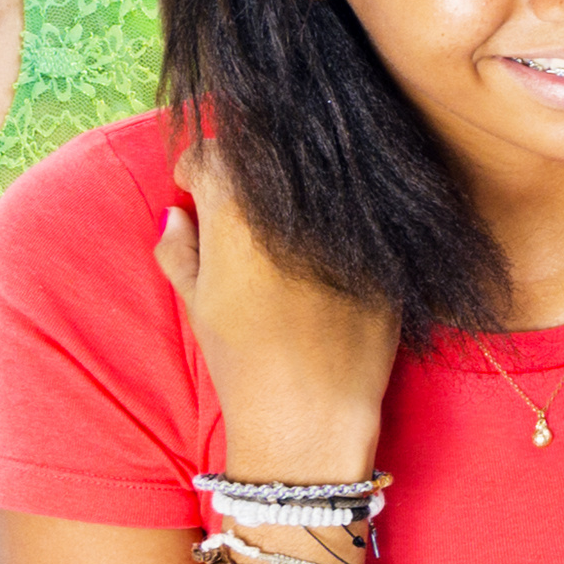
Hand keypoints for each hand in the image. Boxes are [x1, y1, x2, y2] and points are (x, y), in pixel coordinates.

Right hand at [162, 158, 406, 482]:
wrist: (313, 410)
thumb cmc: (246, 361)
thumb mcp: (198, 305)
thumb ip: (179, 252)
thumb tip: (177, 214)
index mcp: (235, 210)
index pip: (212, 153)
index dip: (199, 169)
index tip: (198, 188)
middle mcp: (292, 200)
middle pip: (264, 152)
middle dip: (246, 172)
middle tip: (239, 206)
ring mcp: (344, 214)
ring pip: (315, 170)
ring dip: (296, 188)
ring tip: (286, 227)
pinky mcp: (386, 236)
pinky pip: (360, 203)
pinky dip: (342, 212)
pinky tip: (329, 247)